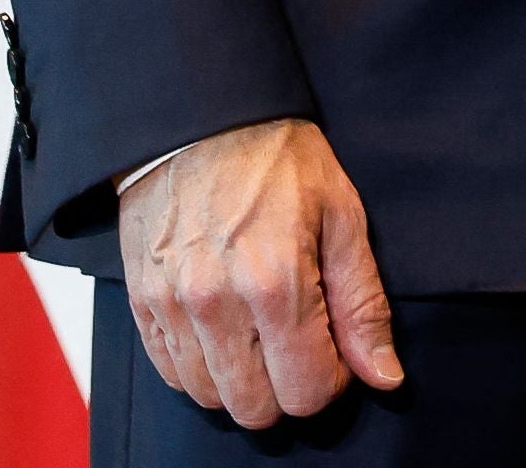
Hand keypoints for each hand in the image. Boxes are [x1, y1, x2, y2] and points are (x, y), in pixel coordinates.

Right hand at [116, 117, 401, 427]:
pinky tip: (224, 330)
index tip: (335, 347)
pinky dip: (201, 368)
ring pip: (209, 398)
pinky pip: (170, 373)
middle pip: (255, 409)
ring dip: (242, 381)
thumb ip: (363, 304)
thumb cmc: (277, 157)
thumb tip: (384, 376)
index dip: (332, 379)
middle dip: (288, 387)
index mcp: (276, 284)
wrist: (200, 117)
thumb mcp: (342, 216)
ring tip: (261, 332)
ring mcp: (171, 306)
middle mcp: (216, 305)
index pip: (306, 391)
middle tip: (300, 341)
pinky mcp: (141, 301)